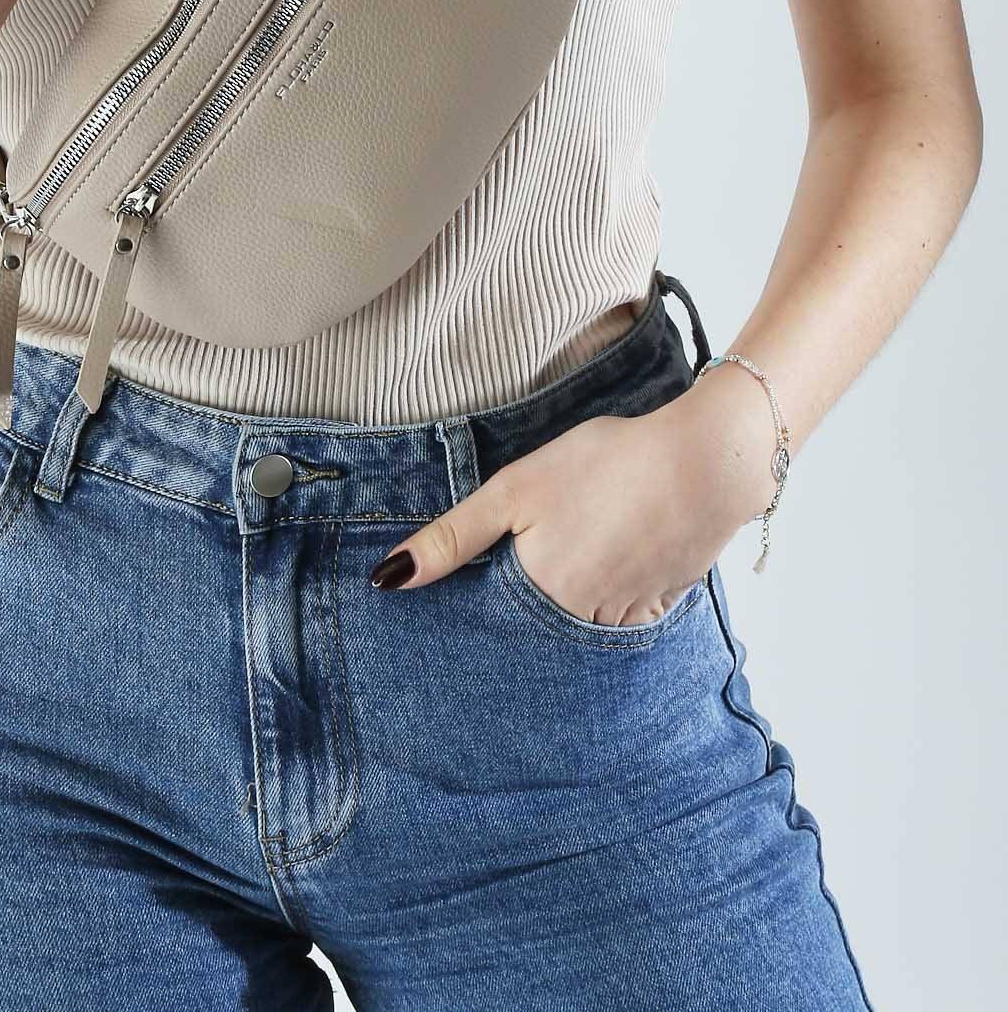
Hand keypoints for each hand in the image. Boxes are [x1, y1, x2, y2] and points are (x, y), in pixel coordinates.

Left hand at [369, 375, 775, 623]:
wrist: (705, 462)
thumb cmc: (606, 465)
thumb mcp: (516, 490)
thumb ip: (452, 538)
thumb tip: (386, 580)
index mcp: (539, 597)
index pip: (488, 626)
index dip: (475, 610)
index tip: (471, 592)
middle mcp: (580, 625)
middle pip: (533, 631)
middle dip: (518, 613)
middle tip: (534, 559)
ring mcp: (624, 622)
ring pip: (575, 630)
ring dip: (563, 612)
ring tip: (570, 560)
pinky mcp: (659, 610)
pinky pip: (617, 623)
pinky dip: (605, 603)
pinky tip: (609, 561)